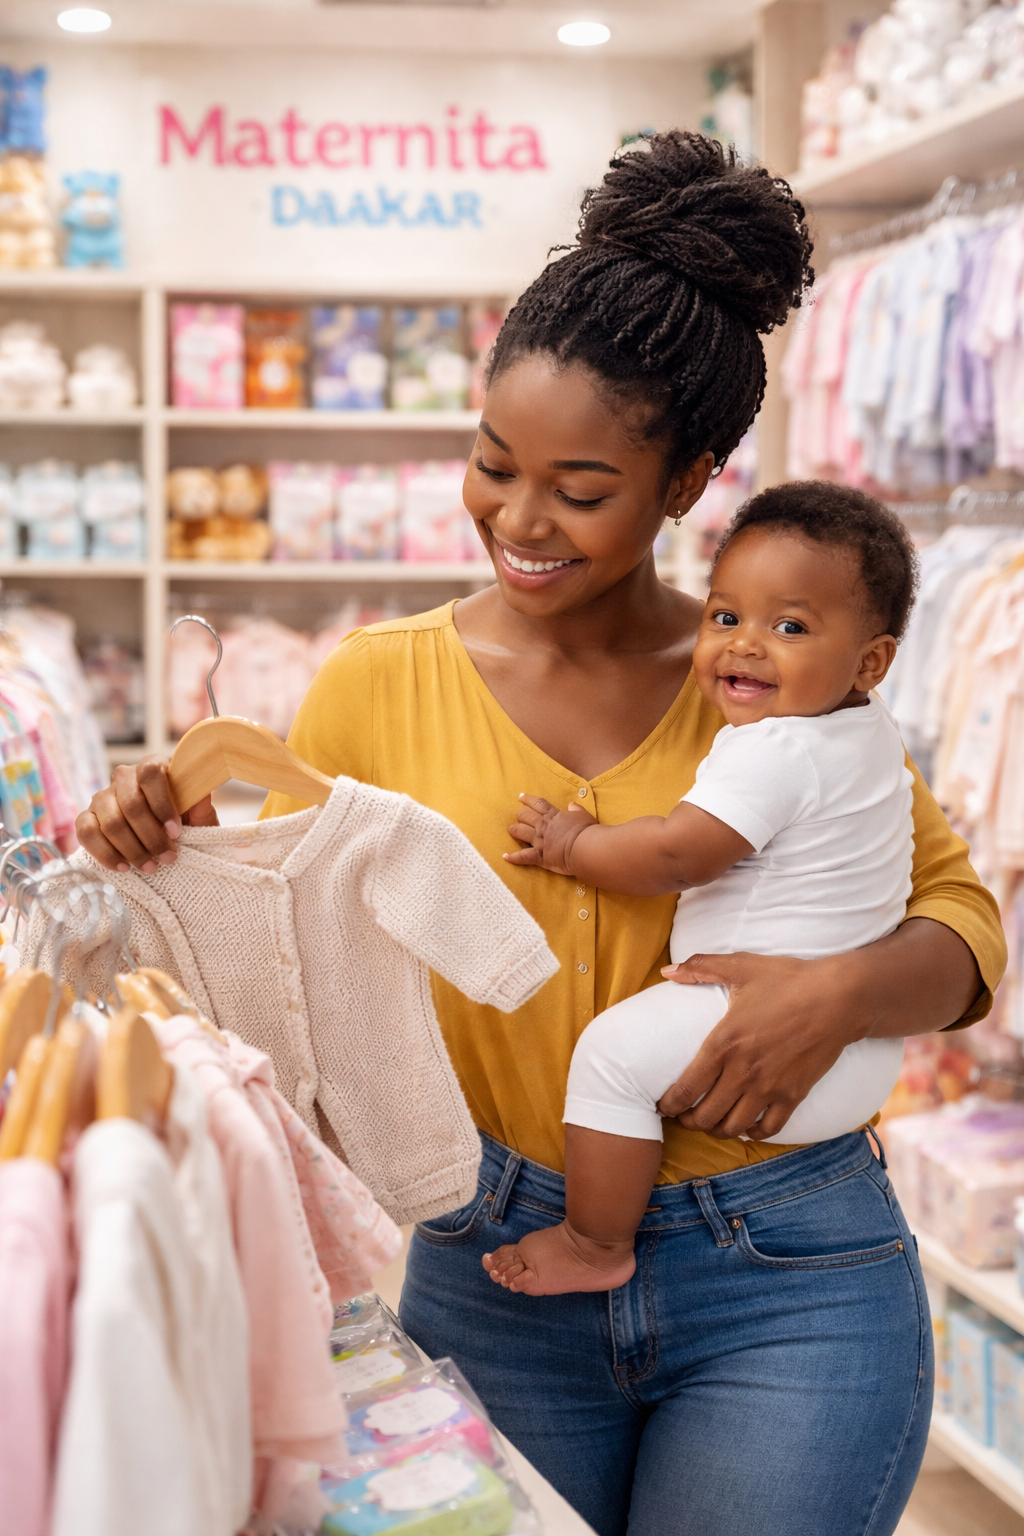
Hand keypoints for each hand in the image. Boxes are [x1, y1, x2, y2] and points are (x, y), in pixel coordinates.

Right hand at [75, 757, 218, 871]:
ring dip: (133, 849)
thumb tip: (202, 794)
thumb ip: (200, 808)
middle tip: (168, 858)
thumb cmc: (182, 826)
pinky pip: (86, 833)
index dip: (162, 804)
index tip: (176, 832)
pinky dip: (106, 853)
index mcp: (152, 767)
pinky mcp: (86, 817)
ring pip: (111, 822)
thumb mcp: (198, 819)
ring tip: (151, 867)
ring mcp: (101, 796)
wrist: (162, 843)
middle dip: (151, 836)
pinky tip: (124, 867)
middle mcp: (124, 777)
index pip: (150, 774)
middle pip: (131, 804)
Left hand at [504, 794, 596, 876]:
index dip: (528, 799)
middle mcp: (543, 826)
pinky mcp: (539, 856)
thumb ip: (577, 809)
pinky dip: (513, 857)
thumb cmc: (586, 831)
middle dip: (520, 815)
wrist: (584, 847)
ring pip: (520, 832)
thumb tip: (572, 805)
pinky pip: (523, 856)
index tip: (521, 797)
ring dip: (514, 830)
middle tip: (518, 816)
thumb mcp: (584, 815)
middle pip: (525, 816)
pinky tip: (505, 856)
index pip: (538, 804)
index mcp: (554, 815)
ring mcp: (539, 841)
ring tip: (511, 830)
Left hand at [655, 951, 864, 1139]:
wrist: (839, 997)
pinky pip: (768, 1128)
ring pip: (734, 1127)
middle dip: (689, 1122)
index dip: (669, 1104)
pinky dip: (753, 1132)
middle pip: (705, 1115)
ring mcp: (769, 1087)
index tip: (664, 1106)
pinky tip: (746, 1125)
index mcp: (723, 1043)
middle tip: (684, 1118)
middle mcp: (743, 1071)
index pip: (686, 1088)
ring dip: (717, 1131)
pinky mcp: (794, 1095)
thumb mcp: (741, 966)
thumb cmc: (788, 980)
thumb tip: (667, 971)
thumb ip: (700, 967)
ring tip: (711, 1124)